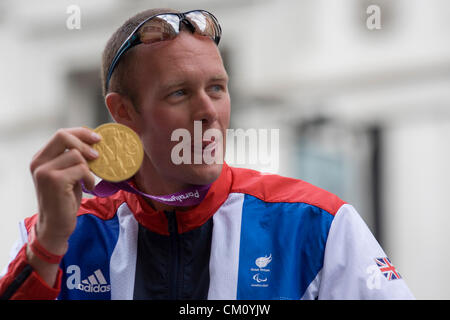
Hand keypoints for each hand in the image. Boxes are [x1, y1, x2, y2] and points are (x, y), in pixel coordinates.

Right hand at [29, 127, 100, 254]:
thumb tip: (92, 142)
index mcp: (40, 158)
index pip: (61, 134)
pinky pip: (81, 169)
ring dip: (88, 168)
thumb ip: (72, 159)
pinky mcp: (55, 181)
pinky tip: (88, 187)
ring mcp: (45, 171)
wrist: (55, 225)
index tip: (97, 138)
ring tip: (87, 181)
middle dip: (85, 142)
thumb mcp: (67, 174)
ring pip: (76, 155)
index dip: (81, 133)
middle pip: (63, 136)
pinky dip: (89, 178)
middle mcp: (38, 162)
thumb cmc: (64, 199)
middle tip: (97, 155)